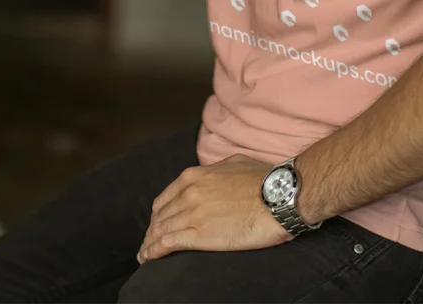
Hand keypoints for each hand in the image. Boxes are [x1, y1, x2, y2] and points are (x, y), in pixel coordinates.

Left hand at [137, 154, 290, 263]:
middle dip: (152, 230)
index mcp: (195, 176)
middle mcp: (189, 192)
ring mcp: (193, 213)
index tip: (158, 223)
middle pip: (161, 215)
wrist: (278, 195)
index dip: (160, 213)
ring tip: (144, 255)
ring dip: (149, 243)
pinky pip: (168, 243)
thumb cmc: (263, 179)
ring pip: (161, 230)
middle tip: (149, 243)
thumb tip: (212, 176)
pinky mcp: (200, 235)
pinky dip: (154, 251)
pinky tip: (149, 258)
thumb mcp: (234, 163)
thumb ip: (215, 171)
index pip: (166, 198)